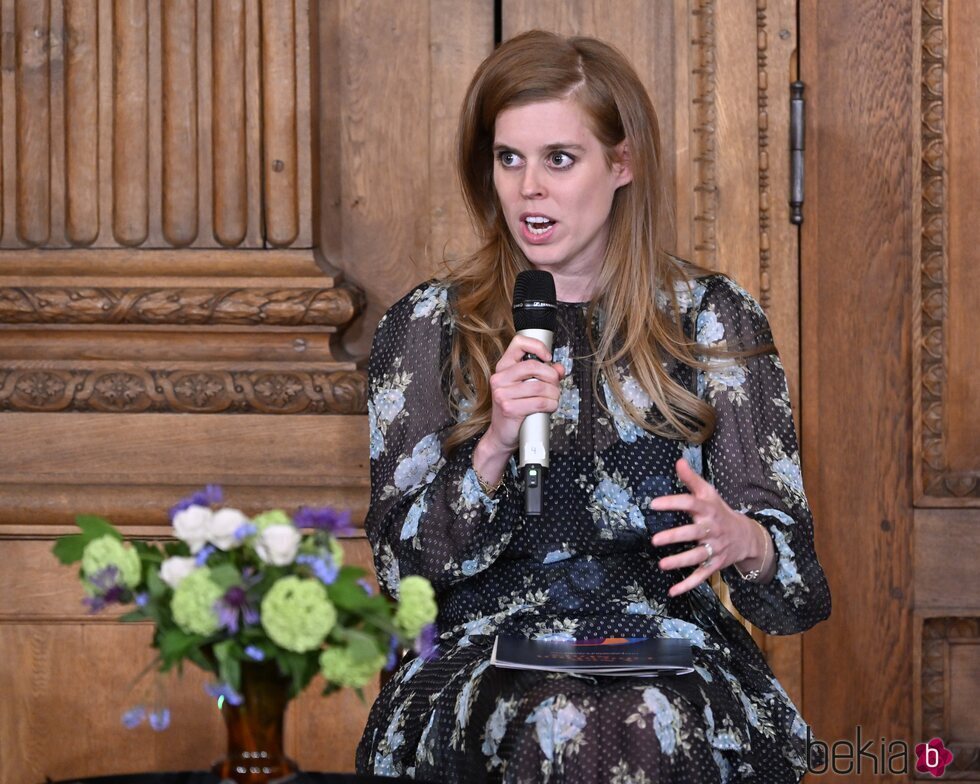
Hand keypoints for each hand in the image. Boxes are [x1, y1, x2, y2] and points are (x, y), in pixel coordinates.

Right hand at [482, 334, 564, 456]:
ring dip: (554, 394)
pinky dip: (551, 405)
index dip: (537, 346)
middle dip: (552, 377)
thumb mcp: (527, 388)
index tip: (548, 357)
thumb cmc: (515, 409)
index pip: (519, 343)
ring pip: (540, 386)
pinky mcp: (509, 408)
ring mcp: (502, 393)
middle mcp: (500, 378)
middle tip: (555, 386)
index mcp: (503, 367)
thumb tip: (559, 368)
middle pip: (534, 366)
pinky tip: (549, 407)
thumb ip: (544, 374)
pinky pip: (540, 402)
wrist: (501, 434)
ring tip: (553, 399)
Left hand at [649, 458, 765, 596]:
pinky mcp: (714, 564)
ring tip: (662, 565)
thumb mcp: (709, 493)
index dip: (673, 503)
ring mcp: (714, 548)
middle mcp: (712, 529)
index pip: (690, 503)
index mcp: (708, 510)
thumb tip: (678, 461)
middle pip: (693, 533)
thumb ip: (691, 479)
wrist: (746, 536)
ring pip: (697, 556)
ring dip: (680, 562)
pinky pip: (701, 576)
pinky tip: (672, 591)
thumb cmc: (720, 512)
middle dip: (675, 537)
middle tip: (655, 540)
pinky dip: (687, 585)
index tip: (653, 504)